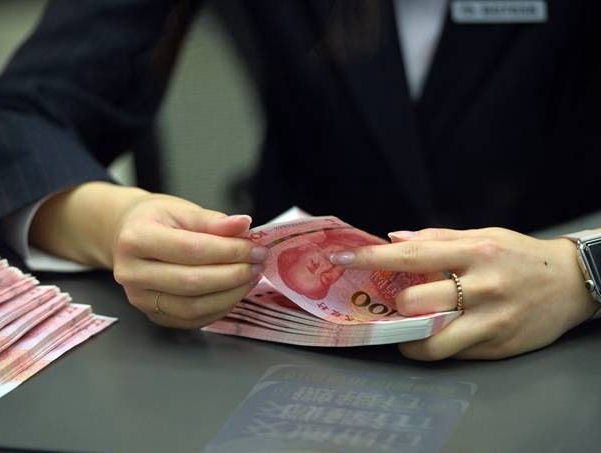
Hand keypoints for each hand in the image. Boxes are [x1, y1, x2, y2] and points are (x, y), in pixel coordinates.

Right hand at [30, 183, 267, 328]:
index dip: (229, 251)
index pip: (191, 249)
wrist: (128, 236)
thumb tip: (243, 225)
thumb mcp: (181, 209)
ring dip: (231, 294)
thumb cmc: (156, 220)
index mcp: (136, 239)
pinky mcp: (153, 316)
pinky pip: (193, 320)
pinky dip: (220, 308)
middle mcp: (131, 273)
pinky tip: (235, 291)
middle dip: (233, 274)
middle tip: (258, 263)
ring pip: (194, 307)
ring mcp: (140, 299)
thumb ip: (213, 220)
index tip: (255, 248)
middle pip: (192, 282)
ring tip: (251, 277)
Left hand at [330, 227, 598, 359]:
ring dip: (408, 338)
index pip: (412, 255)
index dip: (372, 258)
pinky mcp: (498, 346)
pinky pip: (454, 354)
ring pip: (432, 341)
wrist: (572, 283)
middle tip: (395, 302)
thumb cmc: (519, 256)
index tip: (342, 260)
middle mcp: (482, 286)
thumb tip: (392, 238)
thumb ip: (437, 237)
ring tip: (405, 330)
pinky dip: (434, 348)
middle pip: (416, 302)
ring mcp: (491, 320)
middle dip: (396, 304)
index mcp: (474, 252)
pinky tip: (433, 337)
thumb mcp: (482, 236)